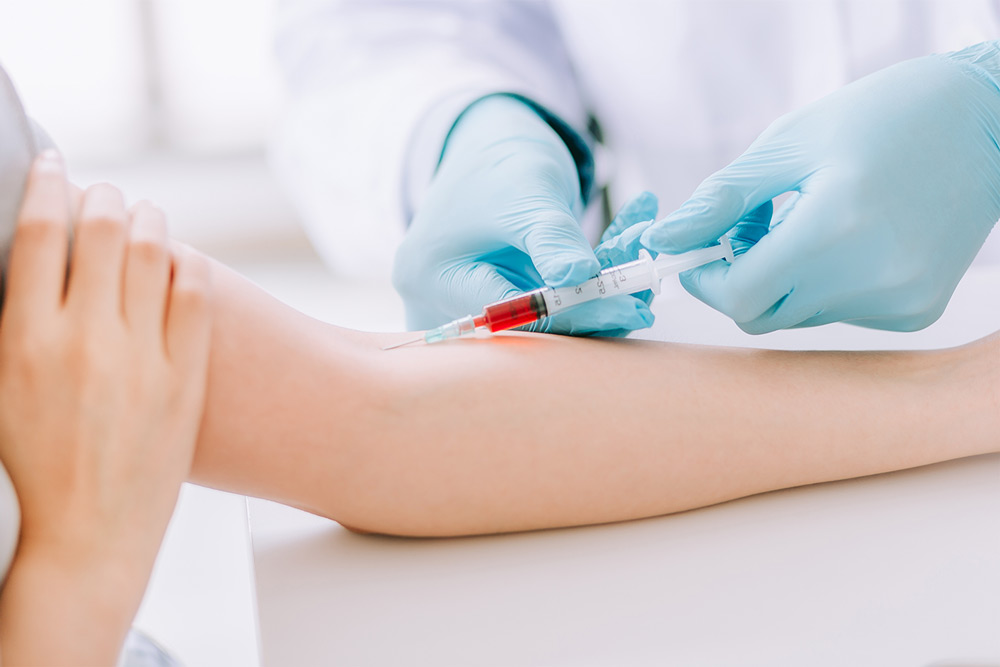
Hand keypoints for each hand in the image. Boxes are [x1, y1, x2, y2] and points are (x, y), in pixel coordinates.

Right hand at [0, 152, 211, 663]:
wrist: (87, 537)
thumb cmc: (31, 469)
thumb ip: (17, 319)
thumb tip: (33, 258)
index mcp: (25, 340)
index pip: (42, 231)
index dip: (50, 185)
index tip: (56, 167)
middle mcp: (87, 340)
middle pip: (105, 229)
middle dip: (105, 197)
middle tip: (106, 193)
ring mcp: (144, 358)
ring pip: (156, 253)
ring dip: (150, 221)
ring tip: (144, 217)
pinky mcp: (186, 379)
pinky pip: (194, 297)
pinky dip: (187, 265)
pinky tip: (180, 259)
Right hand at [393, 94, 651, 335]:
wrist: (490, 145)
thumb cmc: (500, 162)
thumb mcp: (529, 193)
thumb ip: (553, 239)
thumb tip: (581, 279)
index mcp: (431, 278)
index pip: (510, 315)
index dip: (576, 314)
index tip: (632, 310)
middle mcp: (441, 303)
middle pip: (528, 329)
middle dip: (595, 307)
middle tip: (648, 292)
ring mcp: (469, 308)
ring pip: (548, 321)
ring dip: (601, 294)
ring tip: (641, 257)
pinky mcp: (502, 306)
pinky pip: (554, 308)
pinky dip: (593, 285)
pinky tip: (628, 249)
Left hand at [641, 41, 999, 333]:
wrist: (984, 123)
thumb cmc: (881, 118)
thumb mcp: (788, 143)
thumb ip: (721, 198)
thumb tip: (663, 239)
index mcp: (835, 228)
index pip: (739, 295)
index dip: (705, 278)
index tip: (698, 252)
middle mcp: (872, 277)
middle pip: (762, 314)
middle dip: (739, 277)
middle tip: (752, 226)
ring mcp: (899, 300)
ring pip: (798, 315)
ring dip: (783, 279)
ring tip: (807, 221)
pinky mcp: (915, 311)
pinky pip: (839, 313)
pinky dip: (825, 286)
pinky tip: (849, 240)